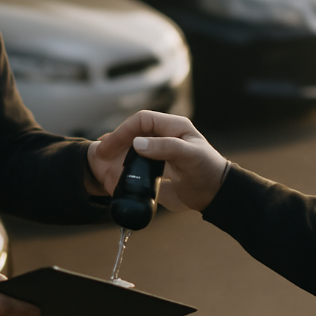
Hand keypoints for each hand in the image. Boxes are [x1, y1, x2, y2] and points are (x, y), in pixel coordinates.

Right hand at [93, 110, 227, 212]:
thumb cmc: (207, 170)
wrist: (214, 195)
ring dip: (117, 152)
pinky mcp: (155, 168)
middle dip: (116, 140)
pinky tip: (113, 171)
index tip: (111, 144)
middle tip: (101, 154)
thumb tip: (137, 143)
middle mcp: (163, 136)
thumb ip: (165, 147)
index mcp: (173, 126)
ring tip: (102, 161)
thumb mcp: (189, 156)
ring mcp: (158, 152)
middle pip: (133, 132)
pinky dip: (122, 166)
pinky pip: (135, 163)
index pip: (142, 120)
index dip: (125, 130)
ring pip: (131, 147)